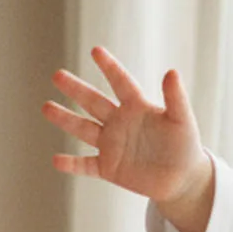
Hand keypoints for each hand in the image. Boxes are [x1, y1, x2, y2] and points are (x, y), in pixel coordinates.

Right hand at [42, 46, 211, 208]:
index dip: (110, 67)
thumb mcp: (183, 121)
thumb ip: (176, 98)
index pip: (120, 82)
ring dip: (66, 119)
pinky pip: (86, 165)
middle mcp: (120, 123)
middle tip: (57, 75)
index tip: (96, 50)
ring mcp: (112, 145)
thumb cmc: (186, 147)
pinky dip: (72, 164)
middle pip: (93, 102)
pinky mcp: (109, 168)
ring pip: (84, 129)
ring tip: (46, 107)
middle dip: (76, 89)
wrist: (183, 180)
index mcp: (137, 107)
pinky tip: (56, 160)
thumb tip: (172, 71)